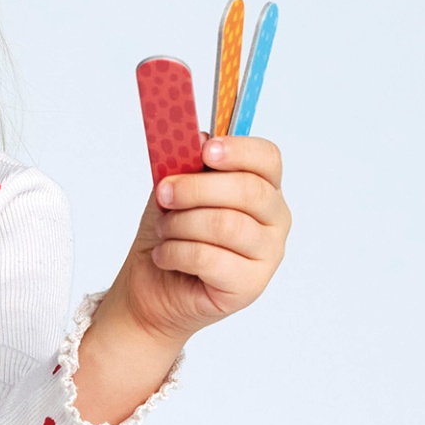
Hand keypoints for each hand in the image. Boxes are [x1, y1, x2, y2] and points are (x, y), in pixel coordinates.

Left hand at [74, 136, 290, 423]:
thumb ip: (186, 163)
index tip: (205, 150)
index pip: (267, 159)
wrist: (150, 288)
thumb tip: (195, 137)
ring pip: (226, 225)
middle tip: (163, 193)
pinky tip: (165, 257)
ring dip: (181, 225)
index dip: (238, 150)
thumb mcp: (172, 189)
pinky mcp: (250, 286)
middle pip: (248, 190)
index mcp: (262, 188)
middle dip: (196, 189)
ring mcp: (268, 255)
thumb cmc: (169, 235)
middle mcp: (275, 220)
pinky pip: (211, 258)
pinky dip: (177, 253)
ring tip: (164, 232)